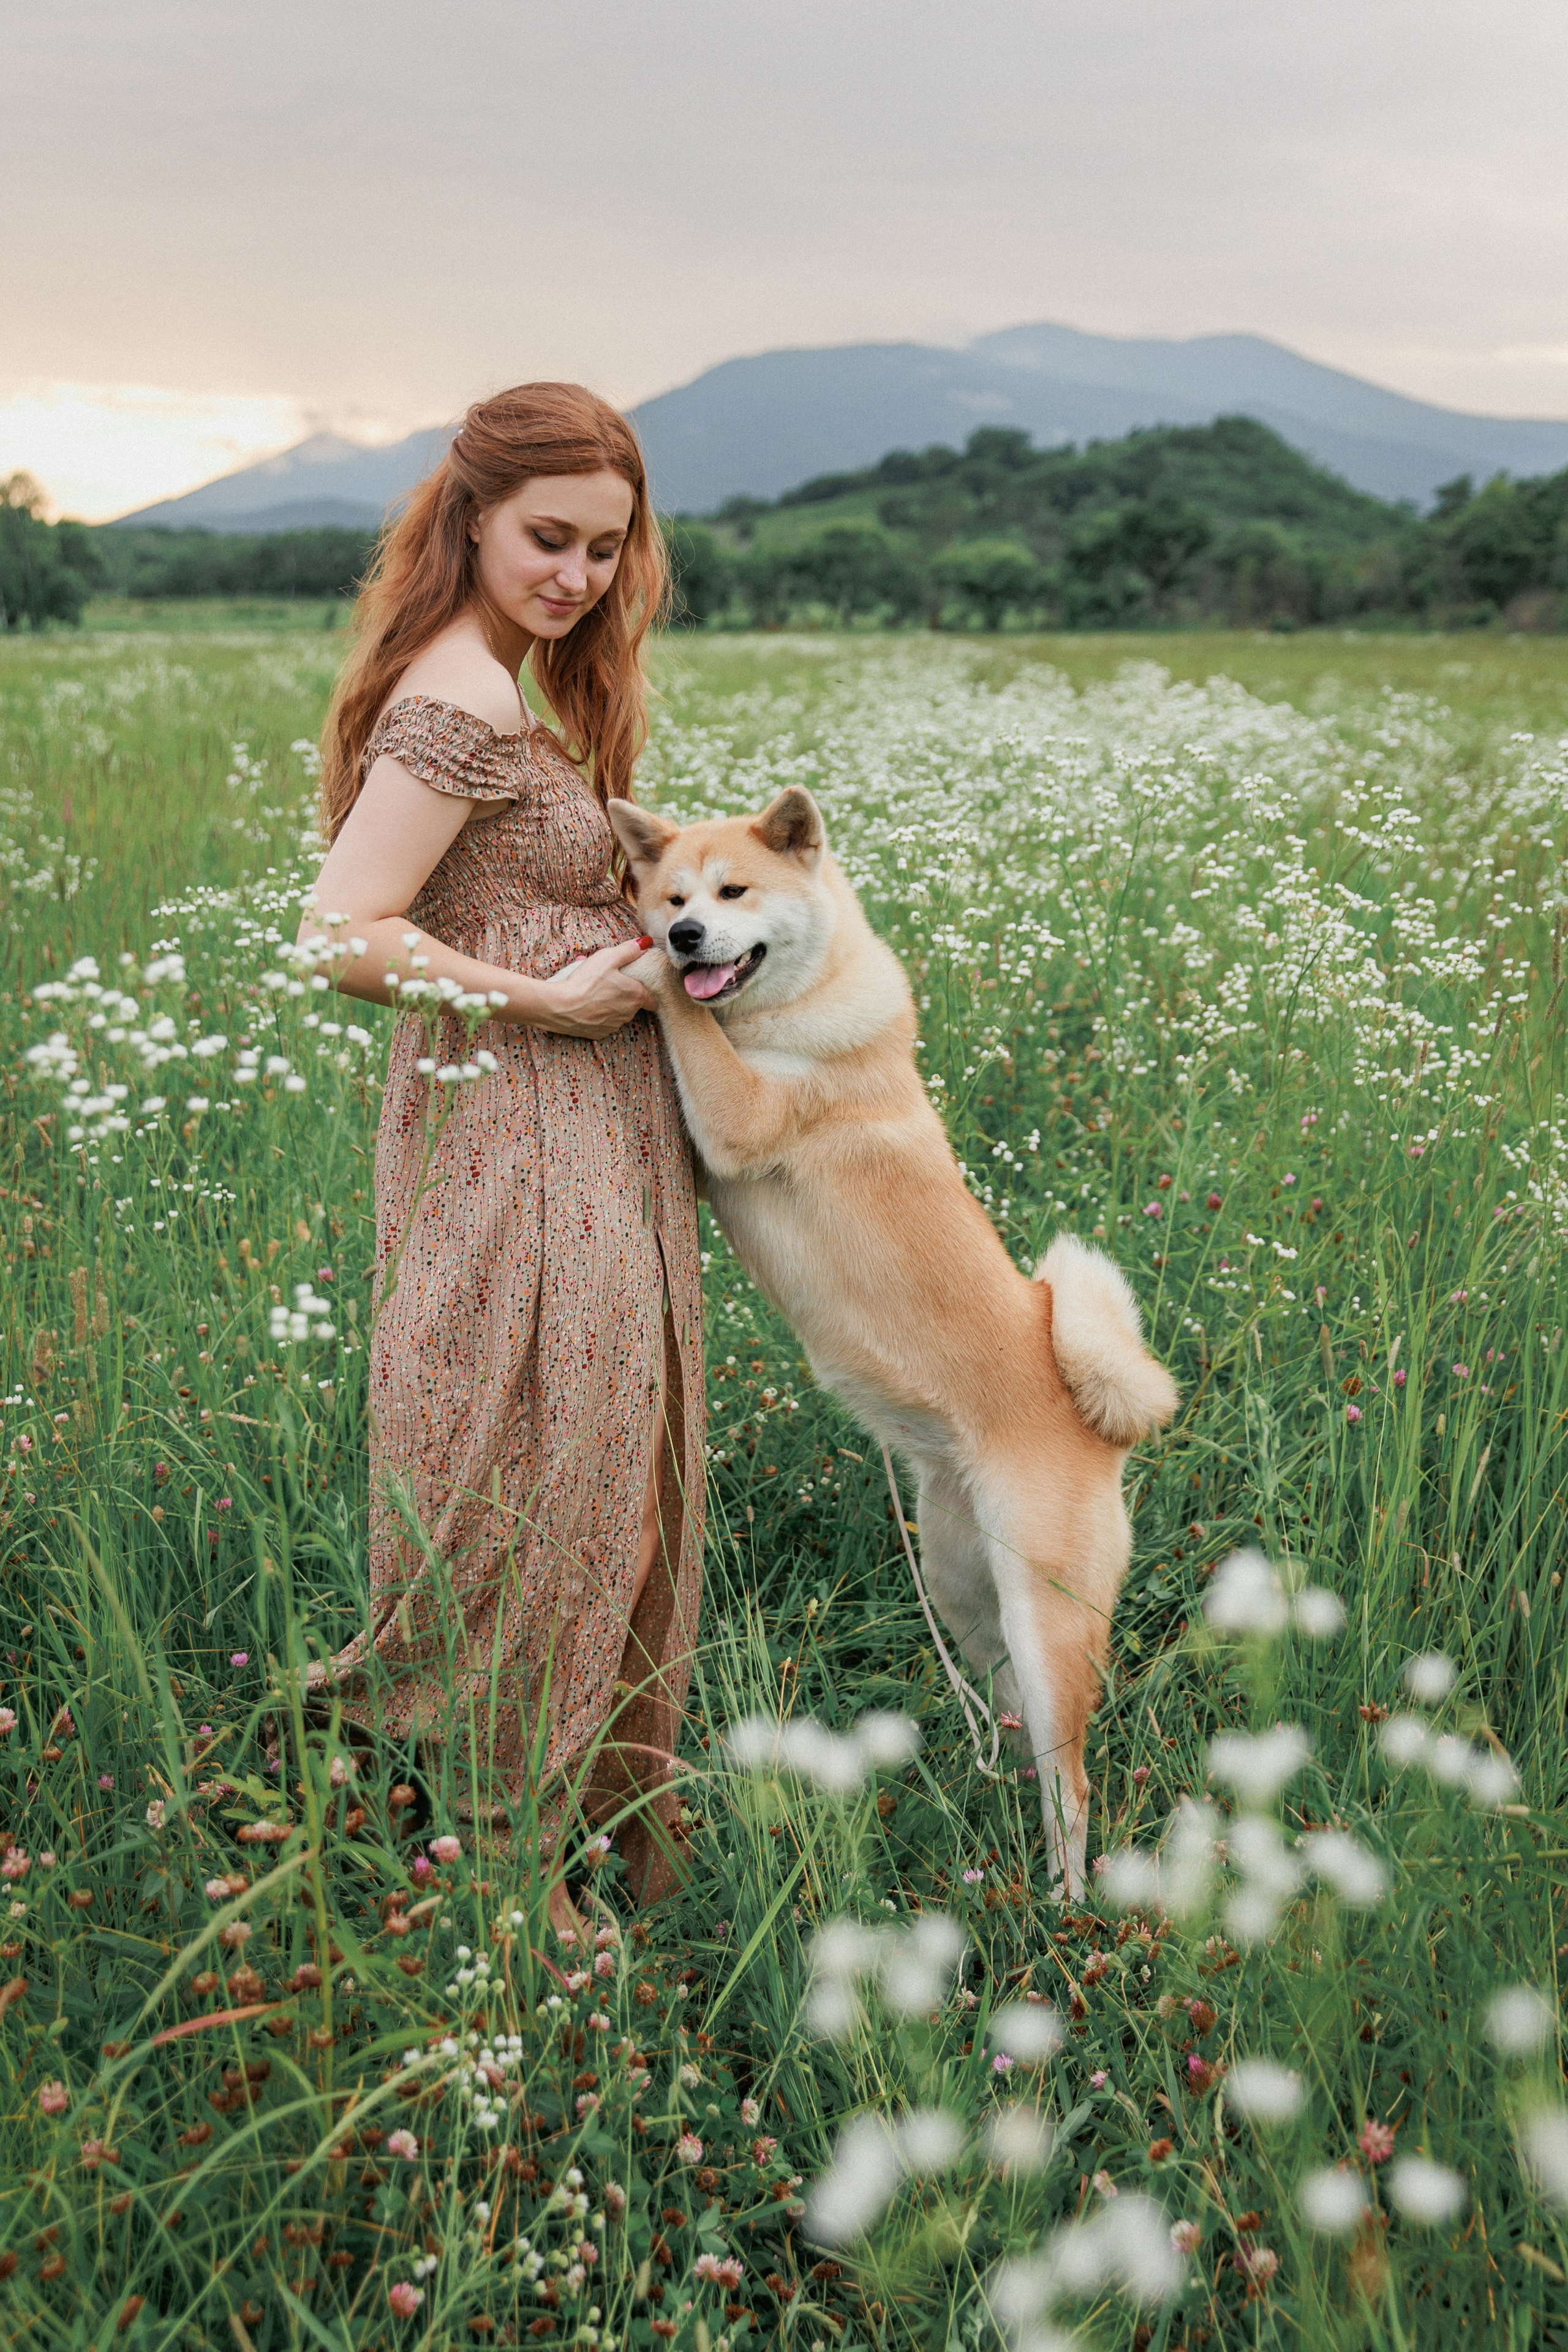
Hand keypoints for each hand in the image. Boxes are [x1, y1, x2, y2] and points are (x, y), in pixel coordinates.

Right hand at [529, 938, 655, 1037]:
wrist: (560, 1007)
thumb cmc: (585, 981)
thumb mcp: (608, 958)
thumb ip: (629, 950)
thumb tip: (645, 943)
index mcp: (635, 996)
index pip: (652, 999)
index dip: (646, 990)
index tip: (637, 984)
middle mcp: (628, 1014)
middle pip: (635, 1004)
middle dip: (626, 994)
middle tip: (610, 981)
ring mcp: (614, 1025)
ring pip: (619, 1013)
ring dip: (612, 1004)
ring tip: (595, 990)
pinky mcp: (599, 1033)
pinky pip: (605, 1022)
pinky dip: (599, 1014)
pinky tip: (588, 1004)